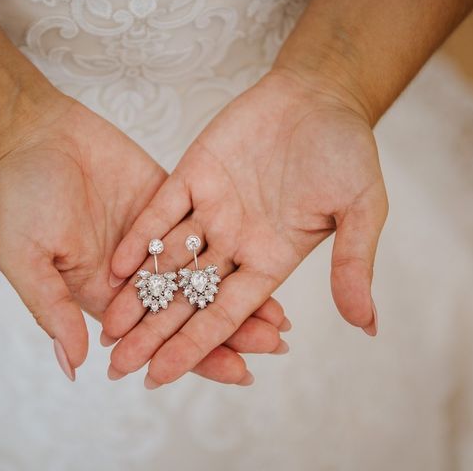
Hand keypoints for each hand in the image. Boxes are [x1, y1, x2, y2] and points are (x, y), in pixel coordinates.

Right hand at [0, 93, 288, 382]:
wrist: (34, 136)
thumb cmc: (22, 199)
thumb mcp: (29, 259)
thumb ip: (52, 310)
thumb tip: (75, 367)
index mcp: (105, 295)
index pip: (158, 336)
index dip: (195, 356)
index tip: (236, 373)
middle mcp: (136, 274)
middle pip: (190, 310)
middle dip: (230, 331)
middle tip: (272, 346)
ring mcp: (155, 238)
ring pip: (204, 273)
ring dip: (239, 293)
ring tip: (280, 315)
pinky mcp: (168, 200)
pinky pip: (204, 228)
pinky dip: (230, 246)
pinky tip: (263, 258)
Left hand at [106, 69, 387, 386]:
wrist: (319, 95)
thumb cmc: (347, 151)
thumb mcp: (360, 208)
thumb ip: (353, 263)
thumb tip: (367, 326)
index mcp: (270, 260)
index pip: (224, 314)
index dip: (193, 346)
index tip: (159, 376)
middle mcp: (234, 243)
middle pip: (186, 298)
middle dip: (153, 333)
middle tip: (117, 366)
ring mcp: (210, 211)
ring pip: (166, 261)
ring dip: (137, 293)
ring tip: (106, 326)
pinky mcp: (192, 175)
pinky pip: (161, 212)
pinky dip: (139, 238)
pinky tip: (116, 265)